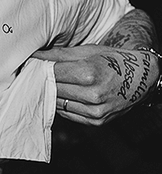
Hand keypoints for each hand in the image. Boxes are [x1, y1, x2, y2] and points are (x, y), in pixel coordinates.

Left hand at [32, 45, 159, 124]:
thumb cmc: (113, 60)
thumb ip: (58, 55)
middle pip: (54, 89)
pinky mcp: (96, 121)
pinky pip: (68, 114)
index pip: (53, 74)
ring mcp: (95, 111)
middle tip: (37, 75)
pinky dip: (63, 105)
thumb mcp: (88, 52)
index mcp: (91, 73)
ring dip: (52, 94)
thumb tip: (33, 57)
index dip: (41, 69)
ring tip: (53, 85)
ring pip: (58, 104)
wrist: (142, 78)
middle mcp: (94, 95)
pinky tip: (66, 96)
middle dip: (44, 81)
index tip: (32, 66)